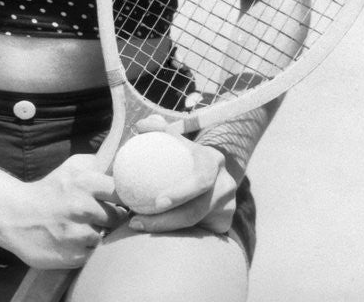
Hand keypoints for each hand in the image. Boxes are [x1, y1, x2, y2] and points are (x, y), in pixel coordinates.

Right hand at [0, 153, 120, 268]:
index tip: (122, 199)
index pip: (121, 191)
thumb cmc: (49, 190)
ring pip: (107, 236)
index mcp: (84, 182)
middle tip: (100, 214)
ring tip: (85, 227)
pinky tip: (76, 241)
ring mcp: (77, 234)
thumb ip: (98, 164)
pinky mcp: (73, 256)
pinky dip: (89, 249)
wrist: (16, 215)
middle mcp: (81, 207)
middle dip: (112, 216)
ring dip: (100, 233)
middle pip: (117, 216)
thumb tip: (123, 166)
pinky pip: (95, 253)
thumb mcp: (71, 167)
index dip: (125, 197)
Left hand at [124, 116, 236, 234]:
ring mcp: (228, 206)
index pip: (201, 179)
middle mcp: (225, 185)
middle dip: (168, 220)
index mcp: (214, 161)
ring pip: (194, 224)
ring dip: (164, 228)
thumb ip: (158, 130)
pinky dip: (175, 234)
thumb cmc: (184, 154)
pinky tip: (152, 236)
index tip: (158, 202)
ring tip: (136, 225)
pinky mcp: (224, 223)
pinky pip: (197, 233)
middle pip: (197, 210)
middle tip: (138, 220)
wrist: (213, 171)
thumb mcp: (175, 139)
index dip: (183, 192)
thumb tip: (141, 126)